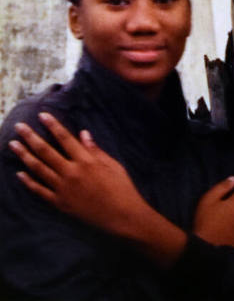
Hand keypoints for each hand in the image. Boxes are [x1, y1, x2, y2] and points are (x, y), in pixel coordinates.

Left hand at [9, 112, 148, 237]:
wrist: (122, 216)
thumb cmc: (121, 187)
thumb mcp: (112, 164)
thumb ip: (95, 149)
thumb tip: (82, 133)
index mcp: (85, 160)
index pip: (65, 138)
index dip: (52, 125)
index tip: (42, 114)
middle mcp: (72, 173)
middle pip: (46, 151)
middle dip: (31, 137)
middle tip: (19, 126)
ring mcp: (64, 190)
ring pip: (40, 169)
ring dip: (25, 156)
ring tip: (13, 145)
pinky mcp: (61, 204)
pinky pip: (41, 192)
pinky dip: (29, 183)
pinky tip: (19, 174)